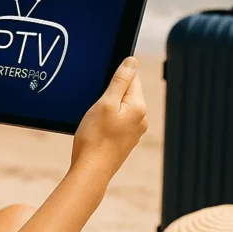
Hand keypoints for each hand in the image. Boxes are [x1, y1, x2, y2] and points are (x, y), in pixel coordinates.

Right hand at [71, 57, 147, 185]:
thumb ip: (120, 80)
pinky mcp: (125, 141)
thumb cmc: (95, 137)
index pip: (131, 78)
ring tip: (94, 119)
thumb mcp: (105, 103)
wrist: (91, 170)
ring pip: (120, 108)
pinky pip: (118, 121)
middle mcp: (141, 119)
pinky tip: (96, 129)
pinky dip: (107, 121)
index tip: (101, 85)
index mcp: (139, 107)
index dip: (114, 77)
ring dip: (107, 108)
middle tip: (95, 104)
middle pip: (126, 93)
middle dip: (110, 93)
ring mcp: (134, 131)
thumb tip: (132, 61)